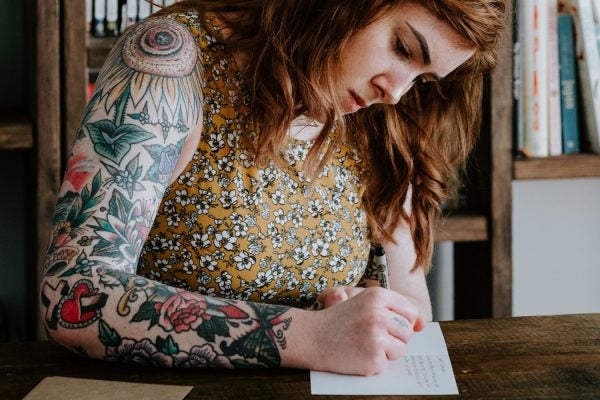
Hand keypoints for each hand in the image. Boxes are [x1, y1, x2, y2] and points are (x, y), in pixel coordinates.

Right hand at [301, 287, 424, 375]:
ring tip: (363, 344)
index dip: (402, 322)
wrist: (311, 337)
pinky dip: (374, 363)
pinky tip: (357, 354)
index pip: (410, 312)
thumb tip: (422, 325)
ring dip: (385, 352)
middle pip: (407, 332)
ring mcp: (376, 336)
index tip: (386, 325)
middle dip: (393, 337)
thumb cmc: (339, 320)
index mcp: (377, 296)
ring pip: (400, 349)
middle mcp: (379, 313)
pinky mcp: (373, 357)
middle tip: (368, 335)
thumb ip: (395, 309)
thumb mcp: (365, 303)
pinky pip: (387, 363)